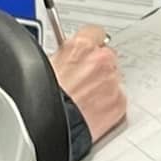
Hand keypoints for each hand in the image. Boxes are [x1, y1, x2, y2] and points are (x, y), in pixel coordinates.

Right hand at [49, 25, 125, 143]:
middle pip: (107, 56)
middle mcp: (101, 60)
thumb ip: (62, 56)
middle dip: (97, 66)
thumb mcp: (44, 66)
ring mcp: (113, 82)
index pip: (95, 32)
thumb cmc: (41, 100)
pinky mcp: (119, 103)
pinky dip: (109, 104)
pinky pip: (118, 98)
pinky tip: (92, 110)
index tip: (87, 51)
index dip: (89, 44)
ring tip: (85, 99)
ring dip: (103, 85)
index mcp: (81, 46)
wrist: (49, 127)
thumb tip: (63, 57)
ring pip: (114, 78)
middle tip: (83, 80)